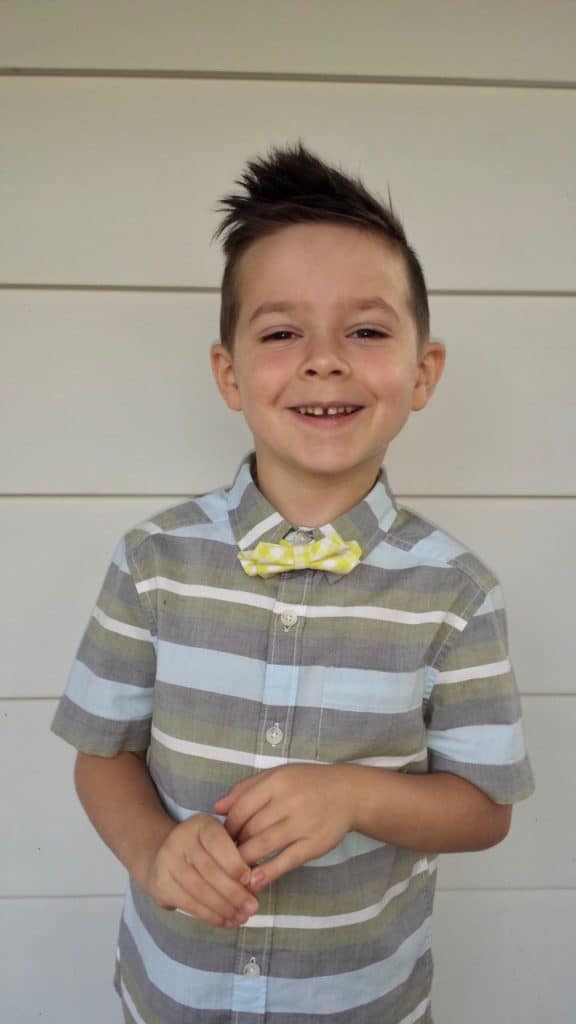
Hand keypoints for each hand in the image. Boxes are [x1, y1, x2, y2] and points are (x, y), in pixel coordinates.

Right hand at [142, 813, 258, 928]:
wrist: (162, 855)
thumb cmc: (203, 850)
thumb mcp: (219, 841)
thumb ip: (236, 856)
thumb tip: (254, 884)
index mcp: (200, 824)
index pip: (217, 843)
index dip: (234, 863)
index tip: (250, 880)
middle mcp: (180, 839)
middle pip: (209, 870)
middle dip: (233, 892)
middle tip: (251, 907)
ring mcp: (167, 861)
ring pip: (199, 889)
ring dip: (223, 908)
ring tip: (240, 918)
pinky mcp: (160, 884)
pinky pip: (188, 903)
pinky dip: (209, 916)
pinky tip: (225, 922)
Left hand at [213, 765, 355, 888]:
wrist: (348, 793)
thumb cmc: (307, 783)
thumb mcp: (277, 776)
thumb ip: (246, 789)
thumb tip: (216, 807)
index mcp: (276, 782)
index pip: (241, 807)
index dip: (228, 826)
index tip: (222, 837)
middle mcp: (289, 801)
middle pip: (251, 828)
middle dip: (234, 844)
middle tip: (225, 856)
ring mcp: (303, 823)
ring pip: (264, 845)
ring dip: (245, 860)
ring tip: (235, 869)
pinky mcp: (315, 844)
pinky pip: (287, 860)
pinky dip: (269, 872)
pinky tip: (255, 881)